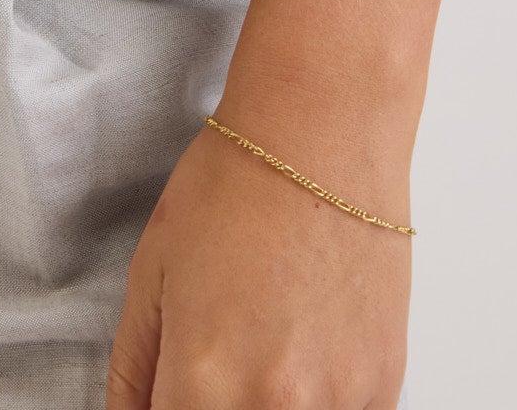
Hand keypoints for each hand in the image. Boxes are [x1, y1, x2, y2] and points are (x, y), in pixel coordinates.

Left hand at [103, 112, 410, 406]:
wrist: (321, 134)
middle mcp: (275, 406)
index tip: (173, 390)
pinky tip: (304, 349)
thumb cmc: (234, 185)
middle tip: (214, 362)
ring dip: (266, 403)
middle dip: (210, 405)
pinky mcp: (381, 388)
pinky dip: (315, 399)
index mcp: (203, 380)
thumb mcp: (149, 273)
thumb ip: (134, 371)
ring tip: (263, 344)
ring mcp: (337, 403)